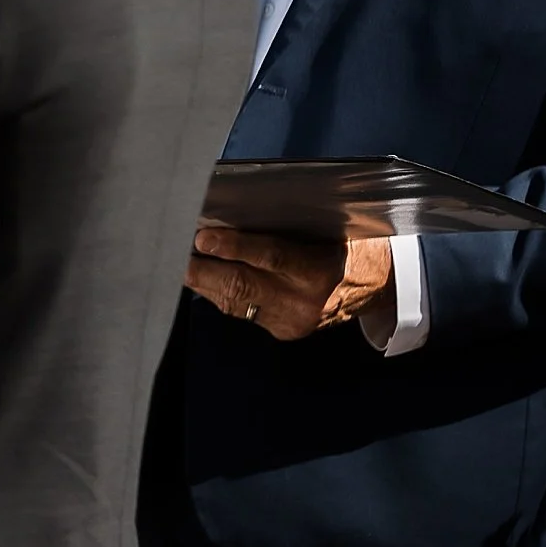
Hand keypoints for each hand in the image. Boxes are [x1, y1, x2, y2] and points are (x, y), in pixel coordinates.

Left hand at [186, 227, 393, 340]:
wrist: (375, 284)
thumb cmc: (342, 243)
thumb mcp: (321, 229)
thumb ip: (279, 228)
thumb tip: (224, 215)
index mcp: (318, 269)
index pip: (271, 256)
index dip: (234, 247)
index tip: (202, 237)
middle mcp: (303, 300)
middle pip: (241, 285)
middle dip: (199, 269)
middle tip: (169, 251)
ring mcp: (290, 321)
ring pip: (232, 301)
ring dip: (200, 280)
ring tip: (174, 259)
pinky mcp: (282, 331)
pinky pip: (239, 311)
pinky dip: (216, 292)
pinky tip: (200, 277)